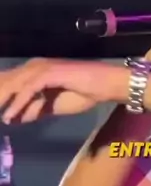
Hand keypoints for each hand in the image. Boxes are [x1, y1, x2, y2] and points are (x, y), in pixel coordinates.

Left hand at [0, 59, 126, 123]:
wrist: (105, 85)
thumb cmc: (83, 93)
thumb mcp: (52, 107)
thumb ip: (34, 111)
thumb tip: (15, 119)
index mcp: (34, 72)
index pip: (9, 82)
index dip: (0, 97)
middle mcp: (34, 66)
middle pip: (6, 82)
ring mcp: (41, 68)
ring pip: (13, 85)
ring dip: (2, 102)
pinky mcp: (48, 73)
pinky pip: (27, 90)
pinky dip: (17, 104)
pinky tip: (9, 117)